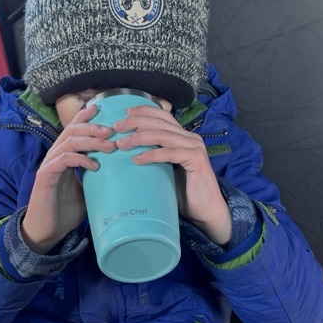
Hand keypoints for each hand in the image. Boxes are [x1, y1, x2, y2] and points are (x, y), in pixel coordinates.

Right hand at [21, 104, 114, 252]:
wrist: (47, 231)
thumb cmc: (65, 211)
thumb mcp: (87, 191)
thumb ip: (97, 178)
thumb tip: (120, 173)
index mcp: (64, 156)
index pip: (73, 130)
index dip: (85, 118)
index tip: (102, 109)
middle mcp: (55, 156)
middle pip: (72, 130)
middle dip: (93, 127)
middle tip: (112, 131)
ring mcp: (49, 165)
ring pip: (69, 142)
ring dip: (91, 141)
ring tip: (109, 147)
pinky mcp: (46, 176)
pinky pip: (63, 159)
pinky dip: (80, 158)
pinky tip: (94, 165)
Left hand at [114, 105, 231, 244]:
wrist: (205, 211)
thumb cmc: (184, 192)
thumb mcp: (166, 170)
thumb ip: (155, 157)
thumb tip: (128, 152)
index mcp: (183, 137)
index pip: (163, 116)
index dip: (144, 111)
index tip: (125, 113)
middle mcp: (190, 138)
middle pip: (160, 122)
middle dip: (136, 122)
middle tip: (117, 128)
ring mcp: (195, 147)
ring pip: (162, 135)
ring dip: (139, 137)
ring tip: (122, 144)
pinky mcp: (196, 159)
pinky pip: (170, 152)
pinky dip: (152, 154)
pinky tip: (137, 159)